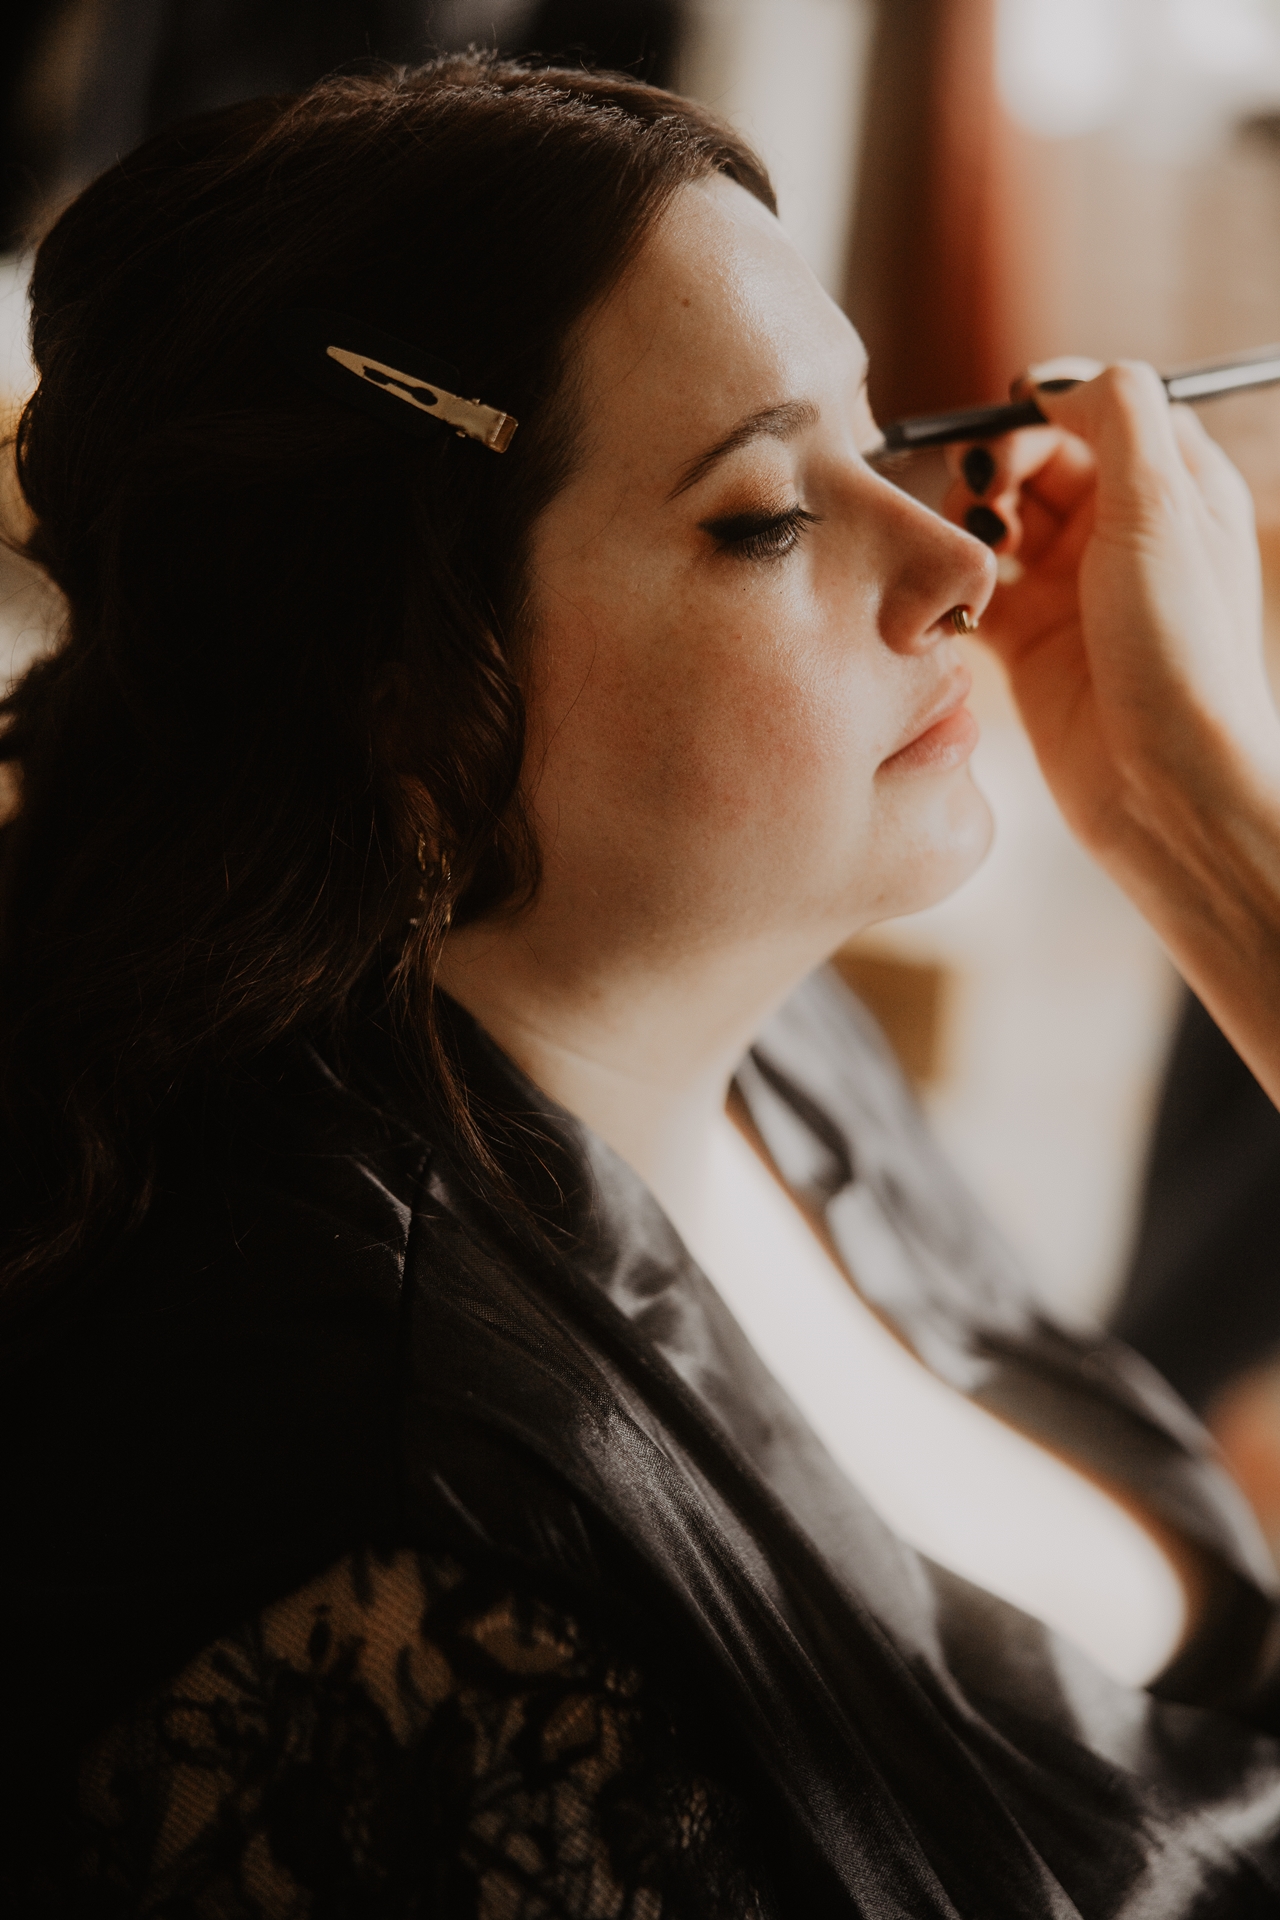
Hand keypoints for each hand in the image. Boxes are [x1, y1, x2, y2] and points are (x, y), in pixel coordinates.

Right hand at [942, 359, 1275, 863]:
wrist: (1164, 788)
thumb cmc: (1180, 649)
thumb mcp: (1162, 506)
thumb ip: (1116, 414)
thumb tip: (1051, 377)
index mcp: (1175, 490)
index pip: (1098, 411)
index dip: (1047, 409)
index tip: (1009, 423)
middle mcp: (1123, 535)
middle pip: (1039, 460)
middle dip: (998, 463)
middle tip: (981, 492)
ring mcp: (1073, 592)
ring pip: (1000, 522)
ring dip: (972, 521)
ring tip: (971, 548)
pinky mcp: (1029, 647)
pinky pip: (974, 592)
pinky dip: (953, 584)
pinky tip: (948, 595)